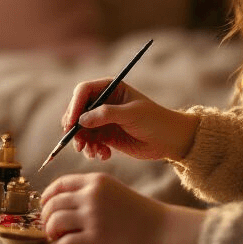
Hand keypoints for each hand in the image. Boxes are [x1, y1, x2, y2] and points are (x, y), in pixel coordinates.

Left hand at [40, 172, 200, 243]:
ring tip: (56, 237)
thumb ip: (88, 192)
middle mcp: (91, 196)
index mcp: (95, 181)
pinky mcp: (97, 238)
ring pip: (55, 221)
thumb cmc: (139, 212)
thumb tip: (58, 203)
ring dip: (51, 231)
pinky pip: (66, 242)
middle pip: (53, 204)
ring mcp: (93, 217)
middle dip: (45, 216)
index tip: (44, 206)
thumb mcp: (113, 190)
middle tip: (49, 226)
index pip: (59, 184)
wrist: (164, 229)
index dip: (47, 196)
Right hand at [62, 78, 197, 162]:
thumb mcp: (131, 114)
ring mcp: (102, 120)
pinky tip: (104, 155)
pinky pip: (89, 142)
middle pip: (77, 111)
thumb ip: (105, 115)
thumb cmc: (155, 121)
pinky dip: (92, 150)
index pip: (83, 91)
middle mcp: (102, 102)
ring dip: (83, 142)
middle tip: (78, 143)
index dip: (74, 105)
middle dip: (74, 128)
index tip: (71, 123)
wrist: (171, 141)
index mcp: (109, 89)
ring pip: (80, 129)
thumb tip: (80, 121)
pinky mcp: (104, 136)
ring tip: (92, 153)